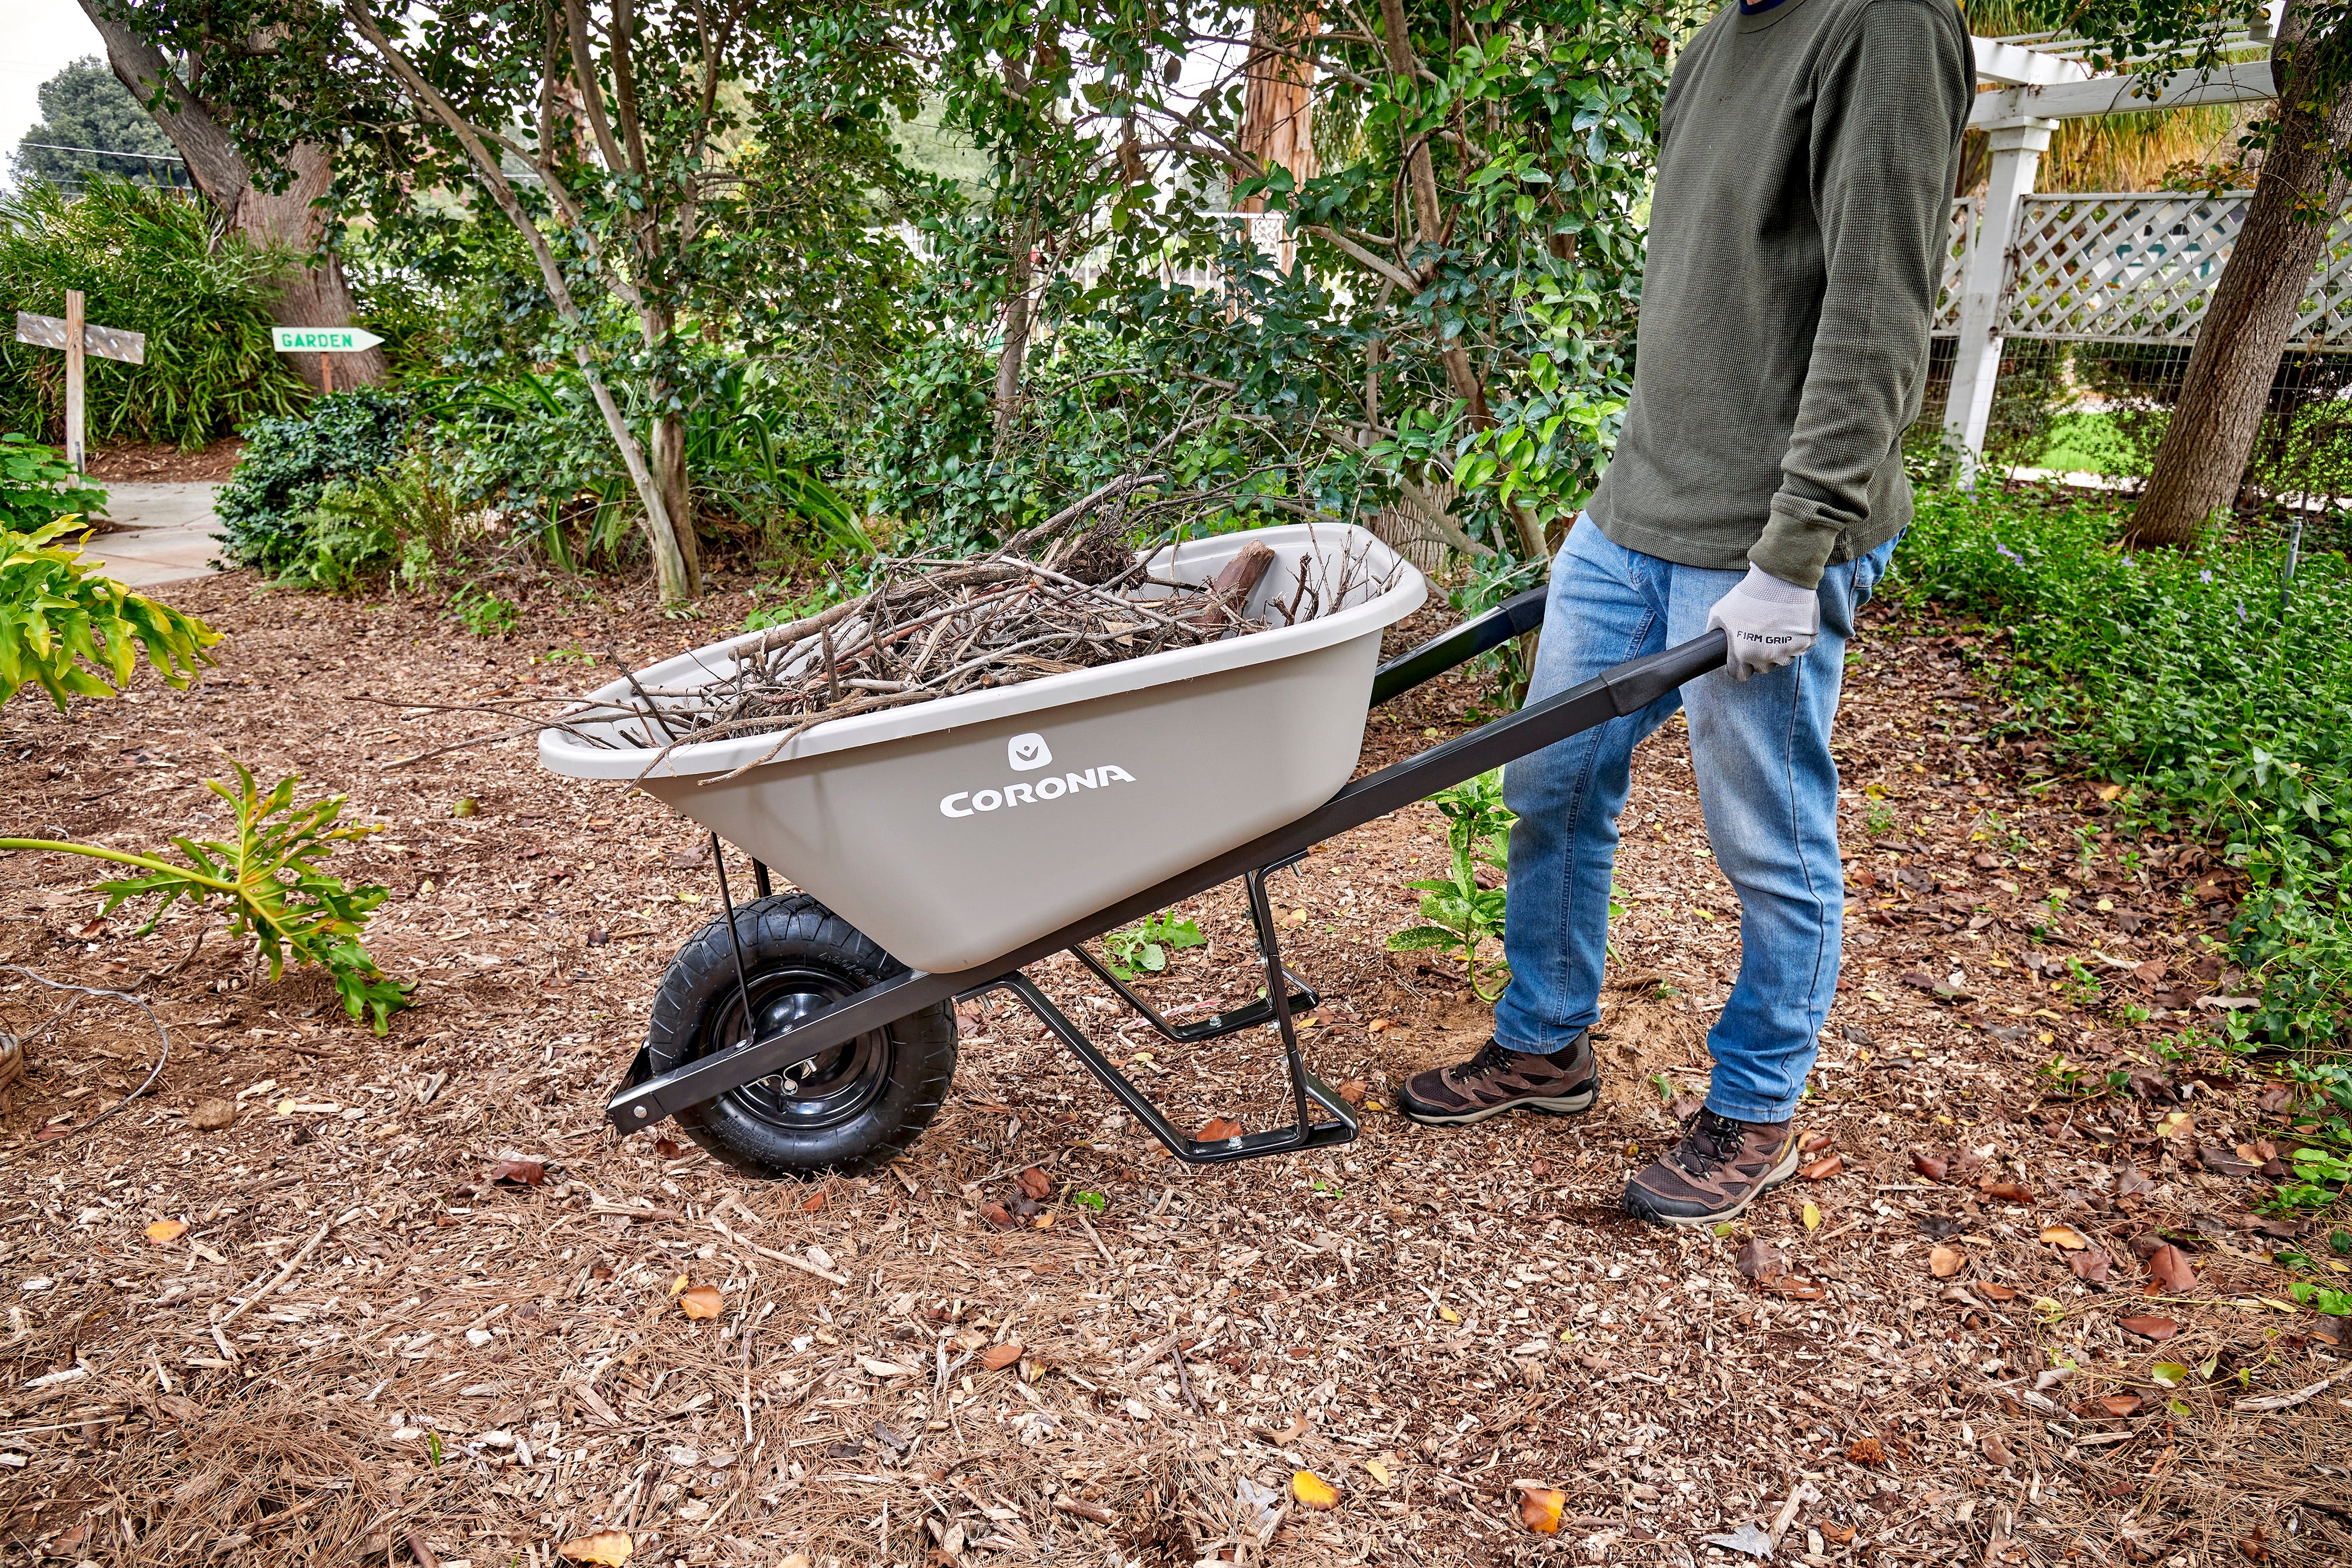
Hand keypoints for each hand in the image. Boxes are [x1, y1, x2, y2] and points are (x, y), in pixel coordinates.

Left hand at [1706, 564, 1819, 681]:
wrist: (1778, 579)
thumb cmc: (1747, 595)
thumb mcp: (1719, 613)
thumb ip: (1714, 631)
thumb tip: (1712, 641)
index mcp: (1742, 654)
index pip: (1739, 675)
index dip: (1739, 666)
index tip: (1741, 657)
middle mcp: (1765, 657)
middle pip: (1762, 667)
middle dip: (1759, 656)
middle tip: (1760, 635)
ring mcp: (1787, 651)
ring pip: (1782, 659)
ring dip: (1779, 649)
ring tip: (1775, 628)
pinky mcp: (1805, 642)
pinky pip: (1800, 647)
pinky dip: (1796, 639)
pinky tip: (1789, 623)